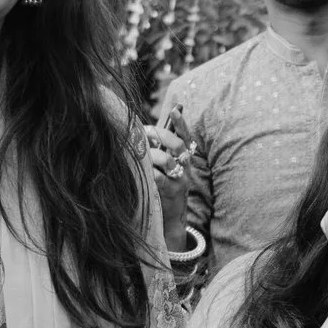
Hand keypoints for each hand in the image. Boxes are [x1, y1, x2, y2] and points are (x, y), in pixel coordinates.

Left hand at [145, 108, 193, 241]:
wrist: (171, 217)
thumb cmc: (164, 187)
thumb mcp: (165, 168)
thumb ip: (160, 151)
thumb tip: (145, 130)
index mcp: (185, 159)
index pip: (186, 137)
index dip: (181, 123)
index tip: (175, 110)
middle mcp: (186, 168)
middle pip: (178, 145)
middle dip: (160, 135)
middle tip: (145, 131)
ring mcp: (181, 180)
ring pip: (167, 160)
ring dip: (151, 154)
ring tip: (140, 153)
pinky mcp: (172, 193)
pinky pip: (159, 178)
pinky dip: (149, 172)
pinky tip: (142, 170)